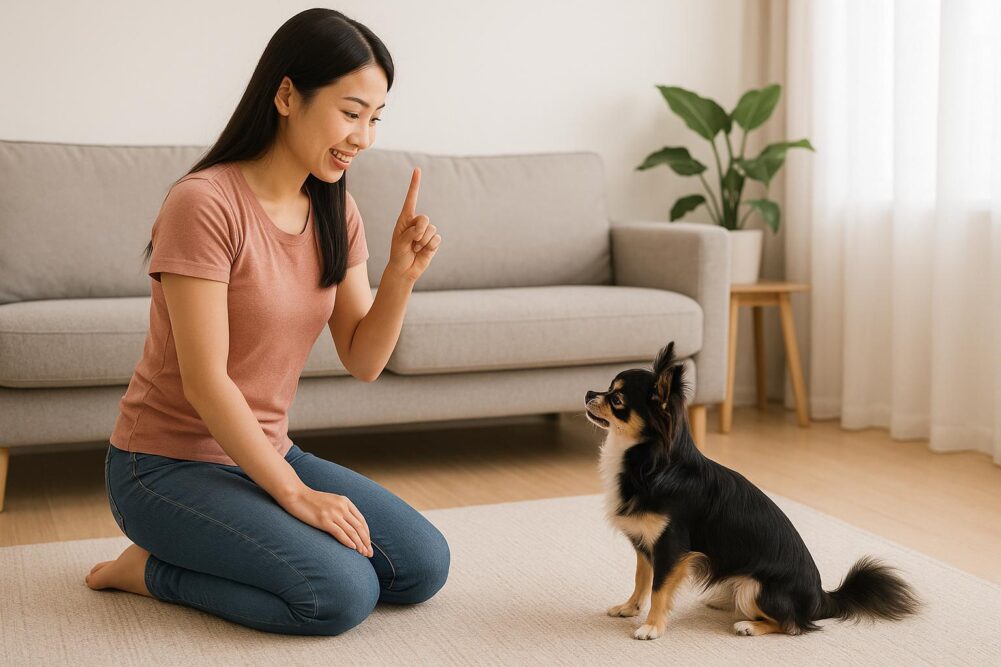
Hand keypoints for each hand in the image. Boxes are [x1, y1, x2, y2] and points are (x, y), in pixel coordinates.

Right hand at [279, 487, 372, 556]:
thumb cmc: (312, 500)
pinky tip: (353, 548)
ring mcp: (333, 513)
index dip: (366, 533)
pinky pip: (340, 533)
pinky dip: (348, 541)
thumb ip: (341, 509)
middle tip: (369, 553)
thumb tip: (349, 524)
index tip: (368, 544)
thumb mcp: (331, 501)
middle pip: (359, 527)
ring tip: (363, 554)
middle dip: (366, 541)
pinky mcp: (324, 520)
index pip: (361, 520)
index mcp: (345, 501)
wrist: (296, 495)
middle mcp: (342, 507)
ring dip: (359, 544)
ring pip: (352, 531)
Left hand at [385, 167, 441, 282]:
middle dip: (418, 231)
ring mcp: (426, 231)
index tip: (417, 170)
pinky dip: (429, 247)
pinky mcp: (433, 241)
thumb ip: (411, 232)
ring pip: (431, 230)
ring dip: (422, 241)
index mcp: (405, 219)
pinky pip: (436, 239)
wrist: (404, 270)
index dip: (415, 185)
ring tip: (415, 248)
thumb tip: (425, 229)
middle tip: (412, 242)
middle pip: (424, 218)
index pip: (411, 199)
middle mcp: (416, 223)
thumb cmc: (398, 254)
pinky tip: (423, 251)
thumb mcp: (400, 242)